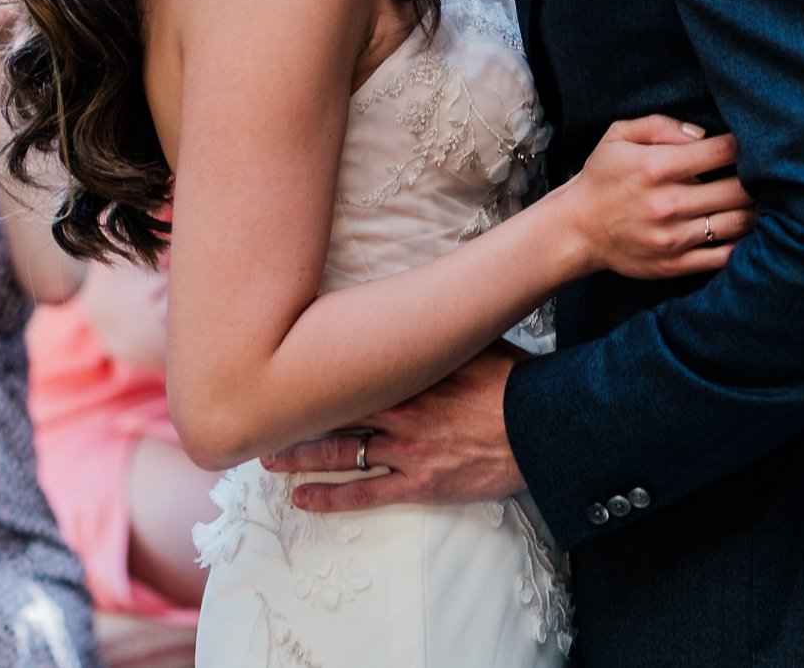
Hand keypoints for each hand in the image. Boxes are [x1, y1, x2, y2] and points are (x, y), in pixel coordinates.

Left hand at [263, 346, 524, 512]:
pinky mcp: (419, 483)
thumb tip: (425, 303)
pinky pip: (365, 493)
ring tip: (268, 460)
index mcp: (409, 373)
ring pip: (339, 453)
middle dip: (294, 417)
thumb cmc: (515, 381)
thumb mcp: (476, 343)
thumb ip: (442, 332)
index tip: (284, 371)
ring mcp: (406, 449)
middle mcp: (398, 410)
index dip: (313, 374)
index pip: (348, 371)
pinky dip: (330, 497)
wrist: (543, 425)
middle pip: (333, 412)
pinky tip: (304, 500)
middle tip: (260, 420)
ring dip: (299, 457)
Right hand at [556, 115, 752, 281]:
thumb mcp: (619, 136)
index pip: (721, 151)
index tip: (749, 144)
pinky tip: (747, 229)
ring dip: (756, 210)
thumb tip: (703, 134)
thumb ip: (661, 125)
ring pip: (738, 223)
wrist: (577, 229)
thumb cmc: (602, 178)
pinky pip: (725, 256)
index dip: (744, 144)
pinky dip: (744, 242)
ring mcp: (673, 238)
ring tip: (761, 199)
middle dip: (758, 179)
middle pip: (738, 190)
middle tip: (765, 173)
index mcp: (656, 167)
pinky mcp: (675, 264)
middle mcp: (668, 204)